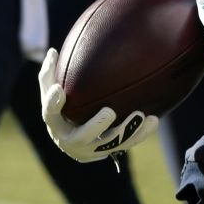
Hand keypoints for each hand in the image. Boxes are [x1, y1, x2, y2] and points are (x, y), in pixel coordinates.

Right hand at [38, 48, 159, 162]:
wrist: (72, 136)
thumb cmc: (63, 105)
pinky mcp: (108, 151)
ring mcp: (91, 149)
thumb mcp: (52, 89)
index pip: (50, 113)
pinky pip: (126, 144)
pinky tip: (154, 119)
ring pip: (109, 144)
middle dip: (96, 126)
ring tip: (140, 115)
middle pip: (82, 138)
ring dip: (126, 131)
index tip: (59, 89)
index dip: (53, 103)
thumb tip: (52, 52)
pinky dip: (141, 133)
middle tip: (109, 112)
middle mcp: (70, 141)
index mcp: (54, 123)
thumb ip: (50, 73)